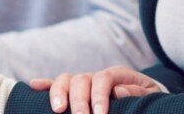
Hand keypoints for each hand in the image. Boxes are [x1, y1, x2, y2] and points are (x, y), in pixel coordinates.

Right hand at [30, 67, 161, 113]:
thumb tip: (117, 92)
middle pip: (81, 80)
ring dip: (59, 93)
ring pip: (66, 79)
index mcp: (117, 74)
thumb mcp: (150, 96)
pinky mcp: (73, 92)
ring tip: (58, 110)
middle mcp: (96, 76)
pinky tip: (34, 86)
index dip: (100, 97)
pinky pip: (57, 85)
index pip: (103, 79)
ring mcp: (83, 83)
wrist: (142, 99)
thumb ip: (136, 92)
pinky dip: (45, 85)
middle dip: (79, 101)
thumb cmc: (146, 100)